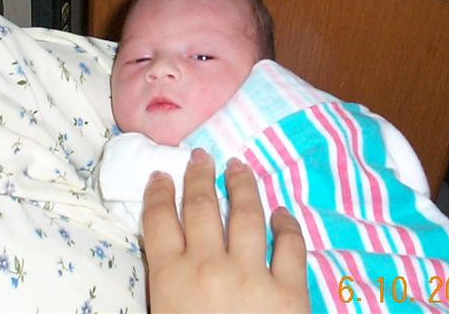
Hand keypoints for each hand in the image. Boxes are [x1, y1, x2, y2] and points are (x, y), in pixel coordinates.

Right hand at [142, 148, 309, 312]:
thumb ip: (167, 282)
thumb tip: (171, 255)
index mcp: (171, 278)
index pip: (159, 221)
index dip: (158, 193)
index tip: (161, 175)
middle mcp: (209, 267)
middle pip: (201, 208)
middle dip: (199, 177)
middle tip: (201, 157)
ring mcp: (252, 276)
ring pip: (246, 215)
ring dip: (241, 186)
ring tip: (238, 167)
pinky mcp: (289, 292)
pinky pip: (290, 247)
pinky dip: (287, 226)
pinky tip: (282, 213)